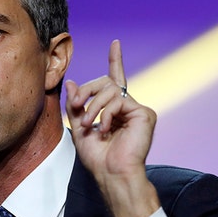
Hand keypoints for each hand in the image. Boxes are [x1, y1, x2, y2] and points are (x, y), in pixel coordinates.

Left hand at [65, 40, 159, 216]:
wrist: (111, 173)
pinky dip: (107, 114)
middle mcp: (128, 106)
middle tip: (77, 107)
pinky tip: (106, 129)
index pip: (115, 79)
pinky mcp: (145, 114)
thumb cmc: (97, 157)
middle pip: (106, 82)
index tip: (116, 43)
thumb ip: (76, 105)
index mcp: (114, 109)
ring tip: (91, 124)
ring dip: (94, 106)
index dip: (115, 60)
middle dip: (87, 91)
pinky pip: (120, 101)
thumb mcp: (79, 127)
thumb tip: (72, 83)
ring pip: (110, 90)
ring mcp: (137, 110)